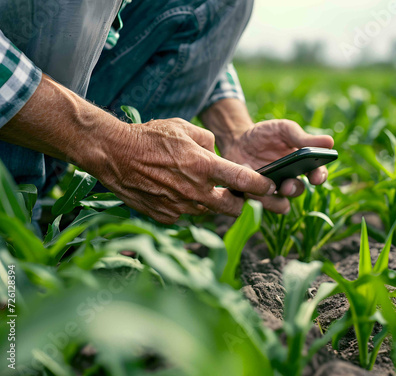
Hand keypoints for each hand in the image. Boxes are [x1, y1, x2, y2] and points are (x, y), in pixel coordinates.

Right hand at [1, 76, 274, 223]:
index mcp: (203, 166)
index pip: (244, 182)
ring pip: (209, 212)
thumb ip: (208, 142)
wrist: (113, 155)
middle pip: (233, 208)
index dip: (263, 187)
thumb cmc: (149, 137)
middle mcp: (195, 192)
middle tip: (239, 194)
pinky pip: (187, 215)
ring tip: (202, 188)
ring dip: (213, 203)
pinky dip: (189, 206)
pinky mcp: (166, 216)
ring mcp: (180, 207)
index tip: (270, 187)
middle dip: (242, 203)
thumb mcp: (184, 128)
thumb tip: (217, 155)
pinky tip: (178, 192)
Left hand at [221, 119, 333, 213]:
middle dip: (294, 189)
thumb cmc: (265, 134)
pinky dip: (253, 199)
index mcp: (301, 165)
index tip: (316, 177)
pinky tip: (246, 188)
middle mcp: (289, 181)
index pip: (317, 175)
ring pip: (279, 204)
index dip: (319, 177)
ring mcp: (271, 191)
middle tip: (286, 185)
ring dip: (273, 199)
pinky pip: (257, 205)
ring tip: (262, 187)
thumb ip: (302, 138)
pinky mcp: (254, 196)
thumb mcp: (283, 130)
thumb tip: (329, 142)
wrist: (238, 140)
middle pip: (297, 191)